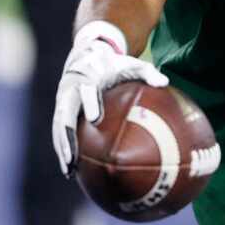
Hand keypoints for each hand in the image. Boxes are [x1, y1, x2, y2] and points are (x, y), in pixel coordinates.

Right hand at [51, 22, 167, 177]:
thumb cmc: (114, 64)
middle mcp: (71, 89)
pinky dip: (62, 148)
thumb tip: (165, 82)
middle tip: (73, 155)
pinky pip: (59, 131)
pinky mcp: (61, 110)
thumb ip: (148, 73)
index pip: (87, 89)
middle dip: (67, 134)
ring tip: (69, 169)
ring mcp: (63, 100)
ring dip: (62, 147)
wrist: (87, 55)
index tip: (94, 119)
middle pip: (65, 113)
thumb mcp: (132, 64)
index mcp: (89, 76)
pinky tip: (69, 169)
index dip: (90, 103)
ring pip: (59, 126)